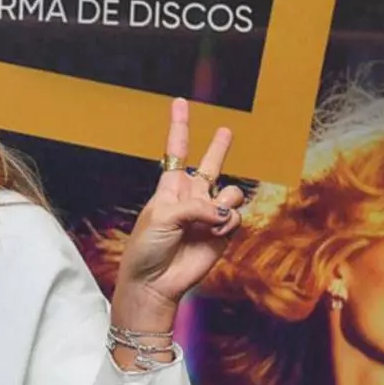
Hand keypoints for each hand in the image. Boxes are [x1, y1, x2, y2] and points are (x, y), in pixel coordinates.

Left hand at [112, 98, 244, 328]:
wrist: (155, 282)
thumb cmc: (148, 247)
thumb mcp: (163, 217)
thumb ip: (194, 207)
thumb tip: (222, 212)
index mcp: (170, 188)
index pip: (176, 151)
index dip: (180, 126)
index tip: (180, 103)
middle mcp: (191, 198)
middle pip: (210, 165)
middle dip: (219, 148)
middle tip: (226, 130)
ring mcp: (208, 215)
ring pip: (231, 193)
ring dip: (225, 202)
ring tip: (210, 219)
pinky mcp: (222, 234)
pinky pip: (235, 217)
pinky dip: (227, 223)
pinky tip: (214, 234)